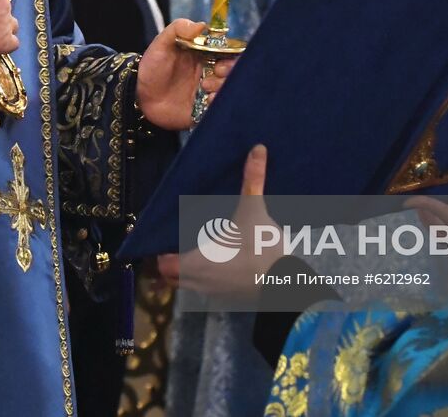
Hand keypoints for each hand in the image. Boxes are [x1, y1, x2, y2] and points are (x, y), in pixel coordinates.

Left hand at [136, 19, 235, 130]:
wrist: (140, 98)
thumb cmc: (152, 68)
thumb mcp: (161, 44)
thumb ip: (178, 29)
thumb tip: (202, 24)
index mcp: (205, 55)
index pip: (228, 52)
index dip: (231, 55)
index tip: (221, 59)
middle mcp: (211, 72)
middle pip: (234, 71)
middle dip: (230, 71)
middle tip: (216, 72)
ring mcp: (209, 91)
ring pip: (229, 88)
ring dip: (223, 86)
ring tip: (206, 87)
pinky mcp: (205, 109)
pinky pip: (220, 107)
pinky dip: (219, 103)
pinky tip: (209, 100)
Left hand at [158, 144, 275, 296]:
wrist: (286, 284)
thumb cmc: (261, 250)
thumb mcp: (254, 211)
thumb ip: (252, 181)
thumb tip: (256, 149)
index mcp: (196, 262)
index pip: (164, 264)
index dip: (161, 251)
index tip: (167, 236)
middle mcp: (200, 282)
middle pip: (173, 276)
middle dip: (173, 260)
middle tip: (180, 238)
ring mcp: (214, 293)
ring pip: (190, 283)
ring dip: (190, 269)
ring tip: (199, 245)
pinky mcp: (229, 297)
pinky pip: (208, 288)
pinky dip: (207, 277)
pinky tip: (222, 259)